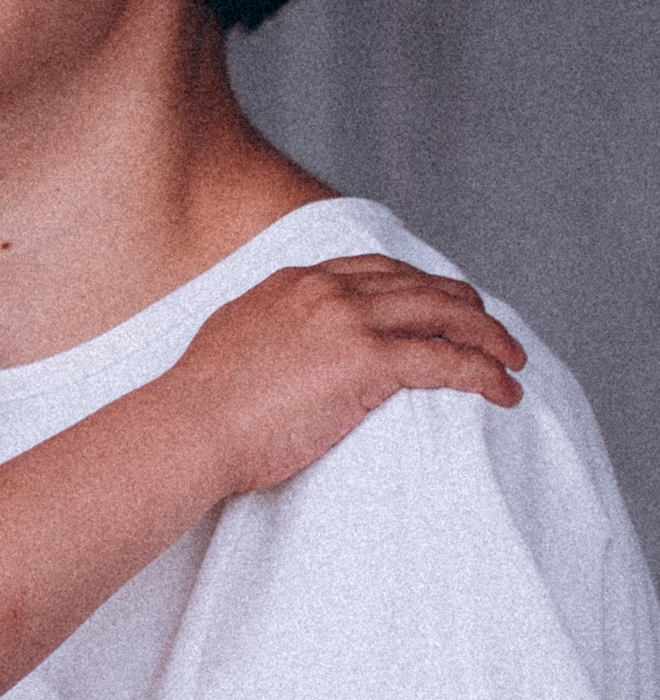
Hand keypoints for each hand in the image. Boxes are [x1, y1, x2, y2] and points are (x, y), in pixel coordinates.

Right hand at [177, 253, 523, 496]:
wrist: (188, 428)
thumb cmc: (198, 407)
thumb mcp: (233, 342)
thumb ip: (268, 330)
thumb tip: (279, 347)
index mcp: (296, 282)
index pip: (377, 270)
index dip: (419, 286)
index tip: (440, 307)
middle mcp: (327, 290)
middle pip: (420, 284)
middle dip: (465, 306)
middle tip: (490, 332)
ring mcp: (348, 321)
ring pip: (443, 313)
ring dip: (487, 336)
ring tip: (511, 360)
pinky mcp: (365, 362)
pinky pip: (445, 360)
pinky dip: (483, 372)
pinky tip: (503, 390)